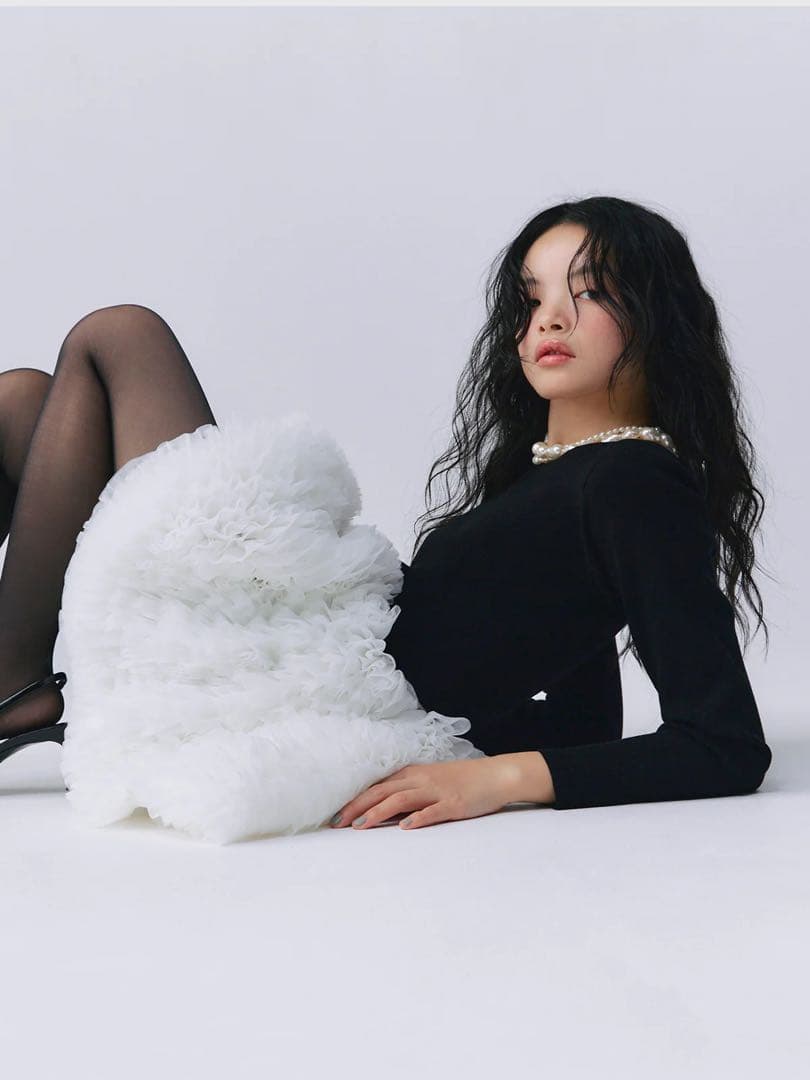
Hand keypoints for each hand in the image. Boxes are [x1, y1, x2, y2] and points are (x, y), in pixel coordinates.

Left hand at [329, 757, 515, 830]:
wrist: (495, 775)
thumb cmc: (460, 781)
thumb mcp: (429, 782)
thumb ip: (407, 793)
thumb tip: (381, 811)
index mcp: (412, 774)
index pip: (376, 786)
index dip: (354, 800)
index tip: (335, 816)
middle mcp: (420, 780)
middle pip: (382, 791)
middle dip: (357, 807)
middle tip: (337, 823)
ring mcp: (436, 791)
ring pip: (401, 799)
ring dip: (379, 812)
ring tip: (361, 826)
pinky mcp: (453, 803)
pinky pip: (433, 811)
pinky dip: (418, 818)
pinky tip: (405, 827)